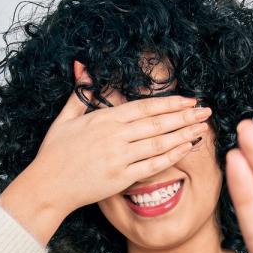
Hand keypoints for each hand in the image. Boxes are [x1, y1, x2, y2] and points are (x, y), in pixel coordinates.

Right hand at [25, 64, 212, 211]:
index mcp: (104, 119)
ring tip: (202, 128)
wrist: (47, 186)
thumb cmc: (54, 153)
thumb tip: (81, 66)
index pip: (145, 107)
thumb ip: (80, 93)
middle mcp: (115, 136)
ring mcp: (119, 157)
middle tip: (206, 110)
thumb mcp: (65, 118)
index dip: (170, 102)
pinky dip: (172, 156)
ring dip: (184, 134)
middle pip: (158, 122)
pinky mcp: (121, 178)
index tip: (188, 100)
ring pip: (159, 143)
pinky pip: (153, 166)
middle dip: (185, 116)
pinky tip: (186, 148)